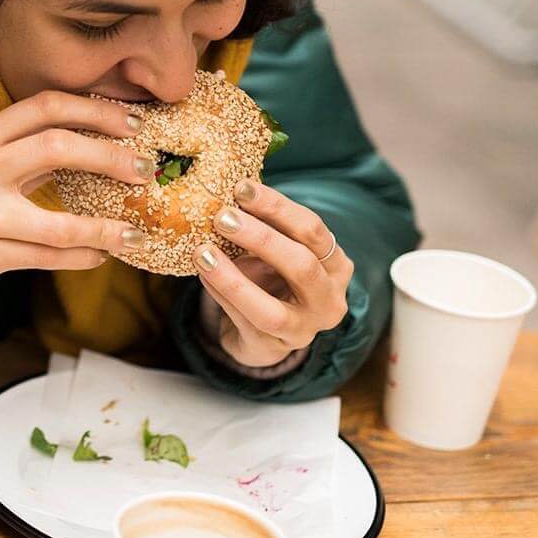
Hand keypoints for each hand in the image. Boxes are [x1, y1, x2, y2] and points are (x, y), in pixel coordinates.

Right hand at [0, 91, 157, 284]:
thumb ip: (21, 145)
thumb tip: (90, 139)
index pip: (45, 107)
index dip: (95, 110)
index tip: (131, 123)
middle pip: (58, 149)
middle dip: (111, 157)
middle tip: (145, 169)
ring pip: (59, 222)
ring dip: (105, 228)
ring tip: (133, 232)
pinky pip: (46, 257)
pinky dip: (81, 255)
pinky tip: (101, 253)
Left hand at [194, 180, 352, 368]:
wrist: (264, 332)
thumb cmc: (272, 278)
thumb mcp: (277, 251)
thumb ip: (263, 228)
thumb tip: (226, 196)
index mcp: (335, 265)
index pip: (312, 230)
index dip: (277, 206)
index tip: (241, 188)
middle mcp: (329, 300)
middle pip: (302, 265)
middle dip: (260, 239)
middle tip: (222, 217)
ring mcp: (303, 330)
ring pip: (271, 310)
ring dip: (232, 279)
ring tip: (202, 253)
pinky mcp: (271, 349)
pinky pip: (241, 321)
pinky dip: (219, 294)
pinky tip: (202, 274)